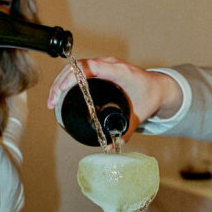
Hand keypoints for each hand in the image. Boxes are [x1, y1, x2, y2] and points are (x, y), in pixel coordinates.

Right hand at [47, 56, 182, 133]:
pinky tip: (59, 92)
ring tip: (52, 100)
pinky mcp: (100, 68)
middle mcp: (110, 64)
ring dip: (61, 80)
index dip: (75, 76)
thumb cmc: (150, 97)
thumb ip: (125, 132)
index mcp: (120, 72)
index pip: (93, 67)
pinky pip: (80, 68)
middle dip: (61, 82)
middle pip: (78, 65)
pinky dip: (67, 78)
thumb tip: (110, 147)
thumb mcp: (138, 116)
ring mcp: (104, 64)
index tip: (63, 90)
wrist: (159, 86)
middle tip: (53, 101)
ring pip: (76, 65)